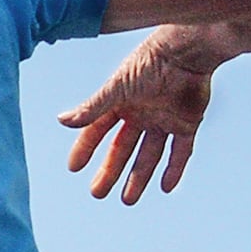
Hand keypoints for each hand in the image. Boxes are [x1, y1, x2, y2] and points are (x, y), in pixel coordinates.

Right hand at [61, 33, 219, 202]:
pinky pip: (181, 151)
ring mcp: (165, 120)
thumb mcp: (117, 87)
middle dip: (110, 171)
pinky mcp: (188, 123)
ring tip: (127, 201)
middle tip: (97, 194)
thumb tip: (61, 121)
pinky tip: (166, 187)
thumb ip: (92, 107)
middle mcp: (141, 114)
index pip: (98, 131)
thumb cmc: (149, 62)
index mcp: (120, 104)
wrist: (188, 51)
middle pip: (122, 149)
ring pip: (150, 155)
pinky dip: (175, 169)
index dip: (85, 149)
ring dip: (139, 177)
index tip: (74, 168)